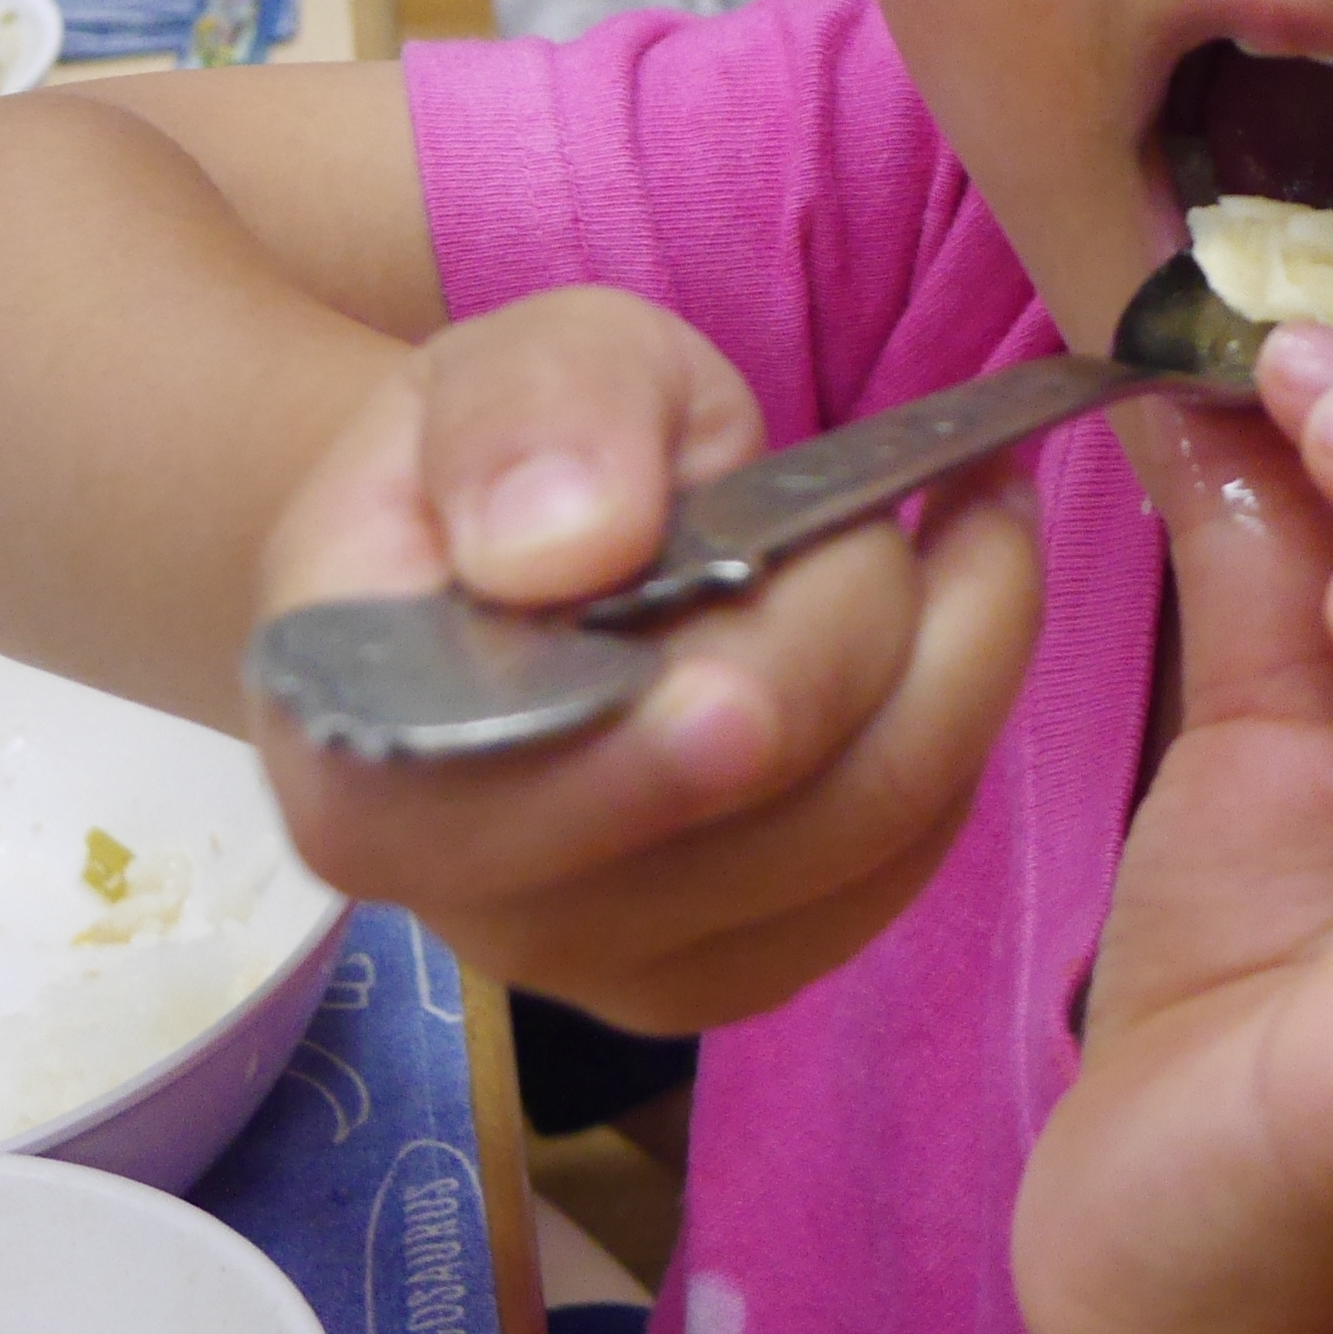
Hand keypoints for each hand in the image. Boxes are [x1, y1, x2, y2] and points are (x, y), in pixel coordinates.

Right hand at [248, 286, 1047, 1029]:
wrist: (515, 557)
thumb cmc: (505, 460)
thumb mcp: (510, 364)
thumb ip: (528, 417)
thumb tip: (566, 543)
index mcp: (362, 760)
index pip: (478, 819)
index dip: (623, 770)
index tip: (737, 688)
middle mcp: (478, 902)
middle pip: (731, 809)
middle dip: (844, 614)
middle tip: (891, 488)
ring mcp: (610, 960)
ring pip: (854, 834)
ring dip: (948, 654)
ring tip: (970, 513)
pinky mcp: (733, 969)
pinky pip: (901, 865)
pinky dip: (963, 719)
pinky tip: (968, 604)